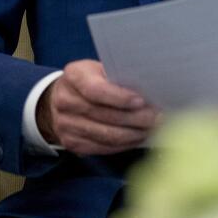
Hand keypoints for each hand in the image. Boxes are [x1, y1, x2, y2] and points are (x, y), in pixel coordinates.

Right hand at [36, 59, 160, 155]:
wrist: (58, 99)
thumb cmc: (89, 80)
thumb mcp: (98, 69)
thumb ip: (117, 76)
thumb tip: (150, 87)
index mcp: (73, 76)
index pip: (96, 90)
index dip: (119, 98)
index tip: (141, 101)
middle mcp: (65, 101)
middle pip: (105, 115)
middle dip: (136, 118)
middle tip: (158, 117)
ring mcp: (66, 125)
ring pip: (106, 135)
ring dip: (134, 134)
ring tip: (153, 129)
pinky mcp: (72, 143)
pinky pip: (103, 148)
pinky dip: (124, 144)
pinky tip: (138, 137)